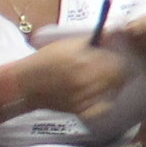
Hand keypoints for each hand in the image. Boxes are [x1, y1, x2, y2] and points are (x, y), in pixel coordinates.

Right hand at [13, 41, 134, 121]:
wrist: (25, 84)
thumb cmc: (46, 60)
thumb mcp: (67, 45)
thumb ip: (91, 41)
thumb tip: (112, 34)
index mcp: (84, 62)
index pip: (117, 63)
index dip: (120, 59)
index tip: (118, 57)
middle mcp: (86, 82)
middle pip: (118, 78)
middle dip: (120, 72)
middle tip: (116, 68)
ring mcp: (84, 99)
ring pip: (112, 92)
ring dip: (113, 85)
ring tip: (106, 79)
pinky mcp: (80, 111)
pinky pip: (102, 108)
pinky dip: (105, 102)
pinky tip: (101, 95)